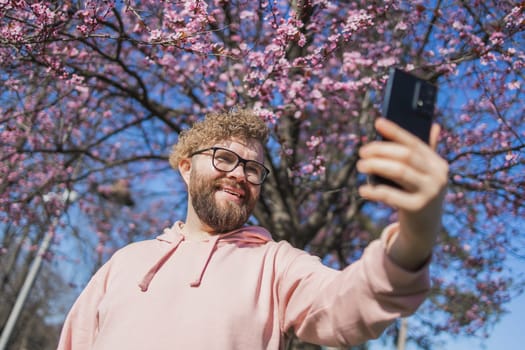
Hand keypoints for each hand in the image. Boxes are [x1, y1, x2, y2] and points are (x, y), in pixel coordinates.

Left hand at [357, 118, 448, 269]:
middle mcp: (438, 176)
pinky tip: (363, 190)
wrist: (424, 229)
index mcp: (438, 163)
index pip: (414, 142)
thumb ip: (426, 152)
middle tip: (361, 152)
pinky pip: (392, 196)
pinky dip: (375, 191)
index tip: (377, 122)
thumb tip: (433, 125)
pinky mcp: (417, 209)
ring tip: (360, 165)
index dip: (395, 131)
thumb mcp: (425, 174)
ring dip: (376, 165)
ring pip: (399, 171)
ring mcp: (430, 193)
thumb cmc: (418, 194)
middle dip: (381, 150)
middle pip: (405, 155)